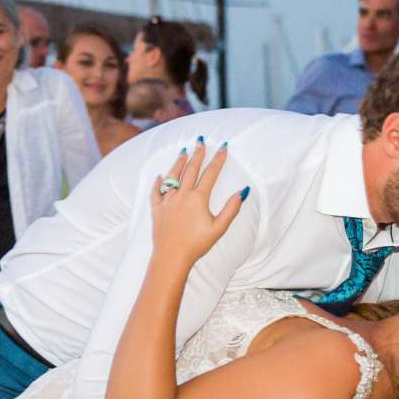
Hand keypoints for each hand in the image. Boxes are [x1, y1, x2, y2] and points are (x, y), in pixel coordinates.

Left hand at [148, 143, 243, 260]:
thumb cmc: (196, 245)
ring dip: (178, 162)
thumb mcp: (219, 228)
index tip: (223, 147)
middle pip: (191, 169)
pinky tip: (159, 176)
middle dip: (198, 154)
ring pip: (173, 176)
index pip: (210, 173)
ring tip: (183, 151)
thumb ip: (231, 209)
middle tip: (201, 142)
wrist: (171, 257)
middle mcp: (182, 195)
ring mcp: (167, 201)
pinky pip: (156, 192)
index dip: (218, 159)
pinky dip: (157, 183)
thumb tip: (242, 192)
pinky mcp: (156, 209)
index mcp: (198, 198)